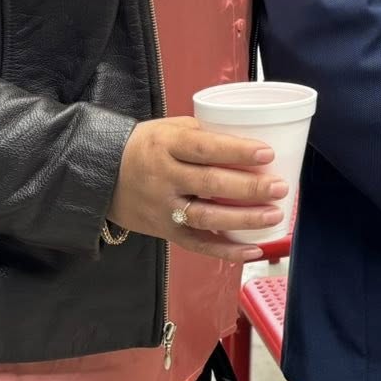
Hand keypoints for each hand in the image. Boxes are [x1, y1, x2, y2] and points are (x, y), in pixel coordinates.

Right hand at [107, 118, 286, 262]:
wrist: (99, 175)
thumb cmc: (144, 146)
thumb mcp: (169, 129)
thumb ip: (204, 134)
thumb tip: (248, 141)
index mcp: (167, 146)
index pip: (205, 148)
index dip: (237, 151)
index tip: (267, 152)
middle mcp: (164, 177)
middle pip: (210, 184)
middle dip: (249, 187)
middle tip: (280, 187)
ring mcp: (163, 208)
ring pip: (207, 217)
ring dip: (244, 219)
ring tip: (274, 215)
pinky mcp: (164, 231)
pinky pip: (198, 244)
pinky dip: (226, 251)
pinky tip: (252, 250)